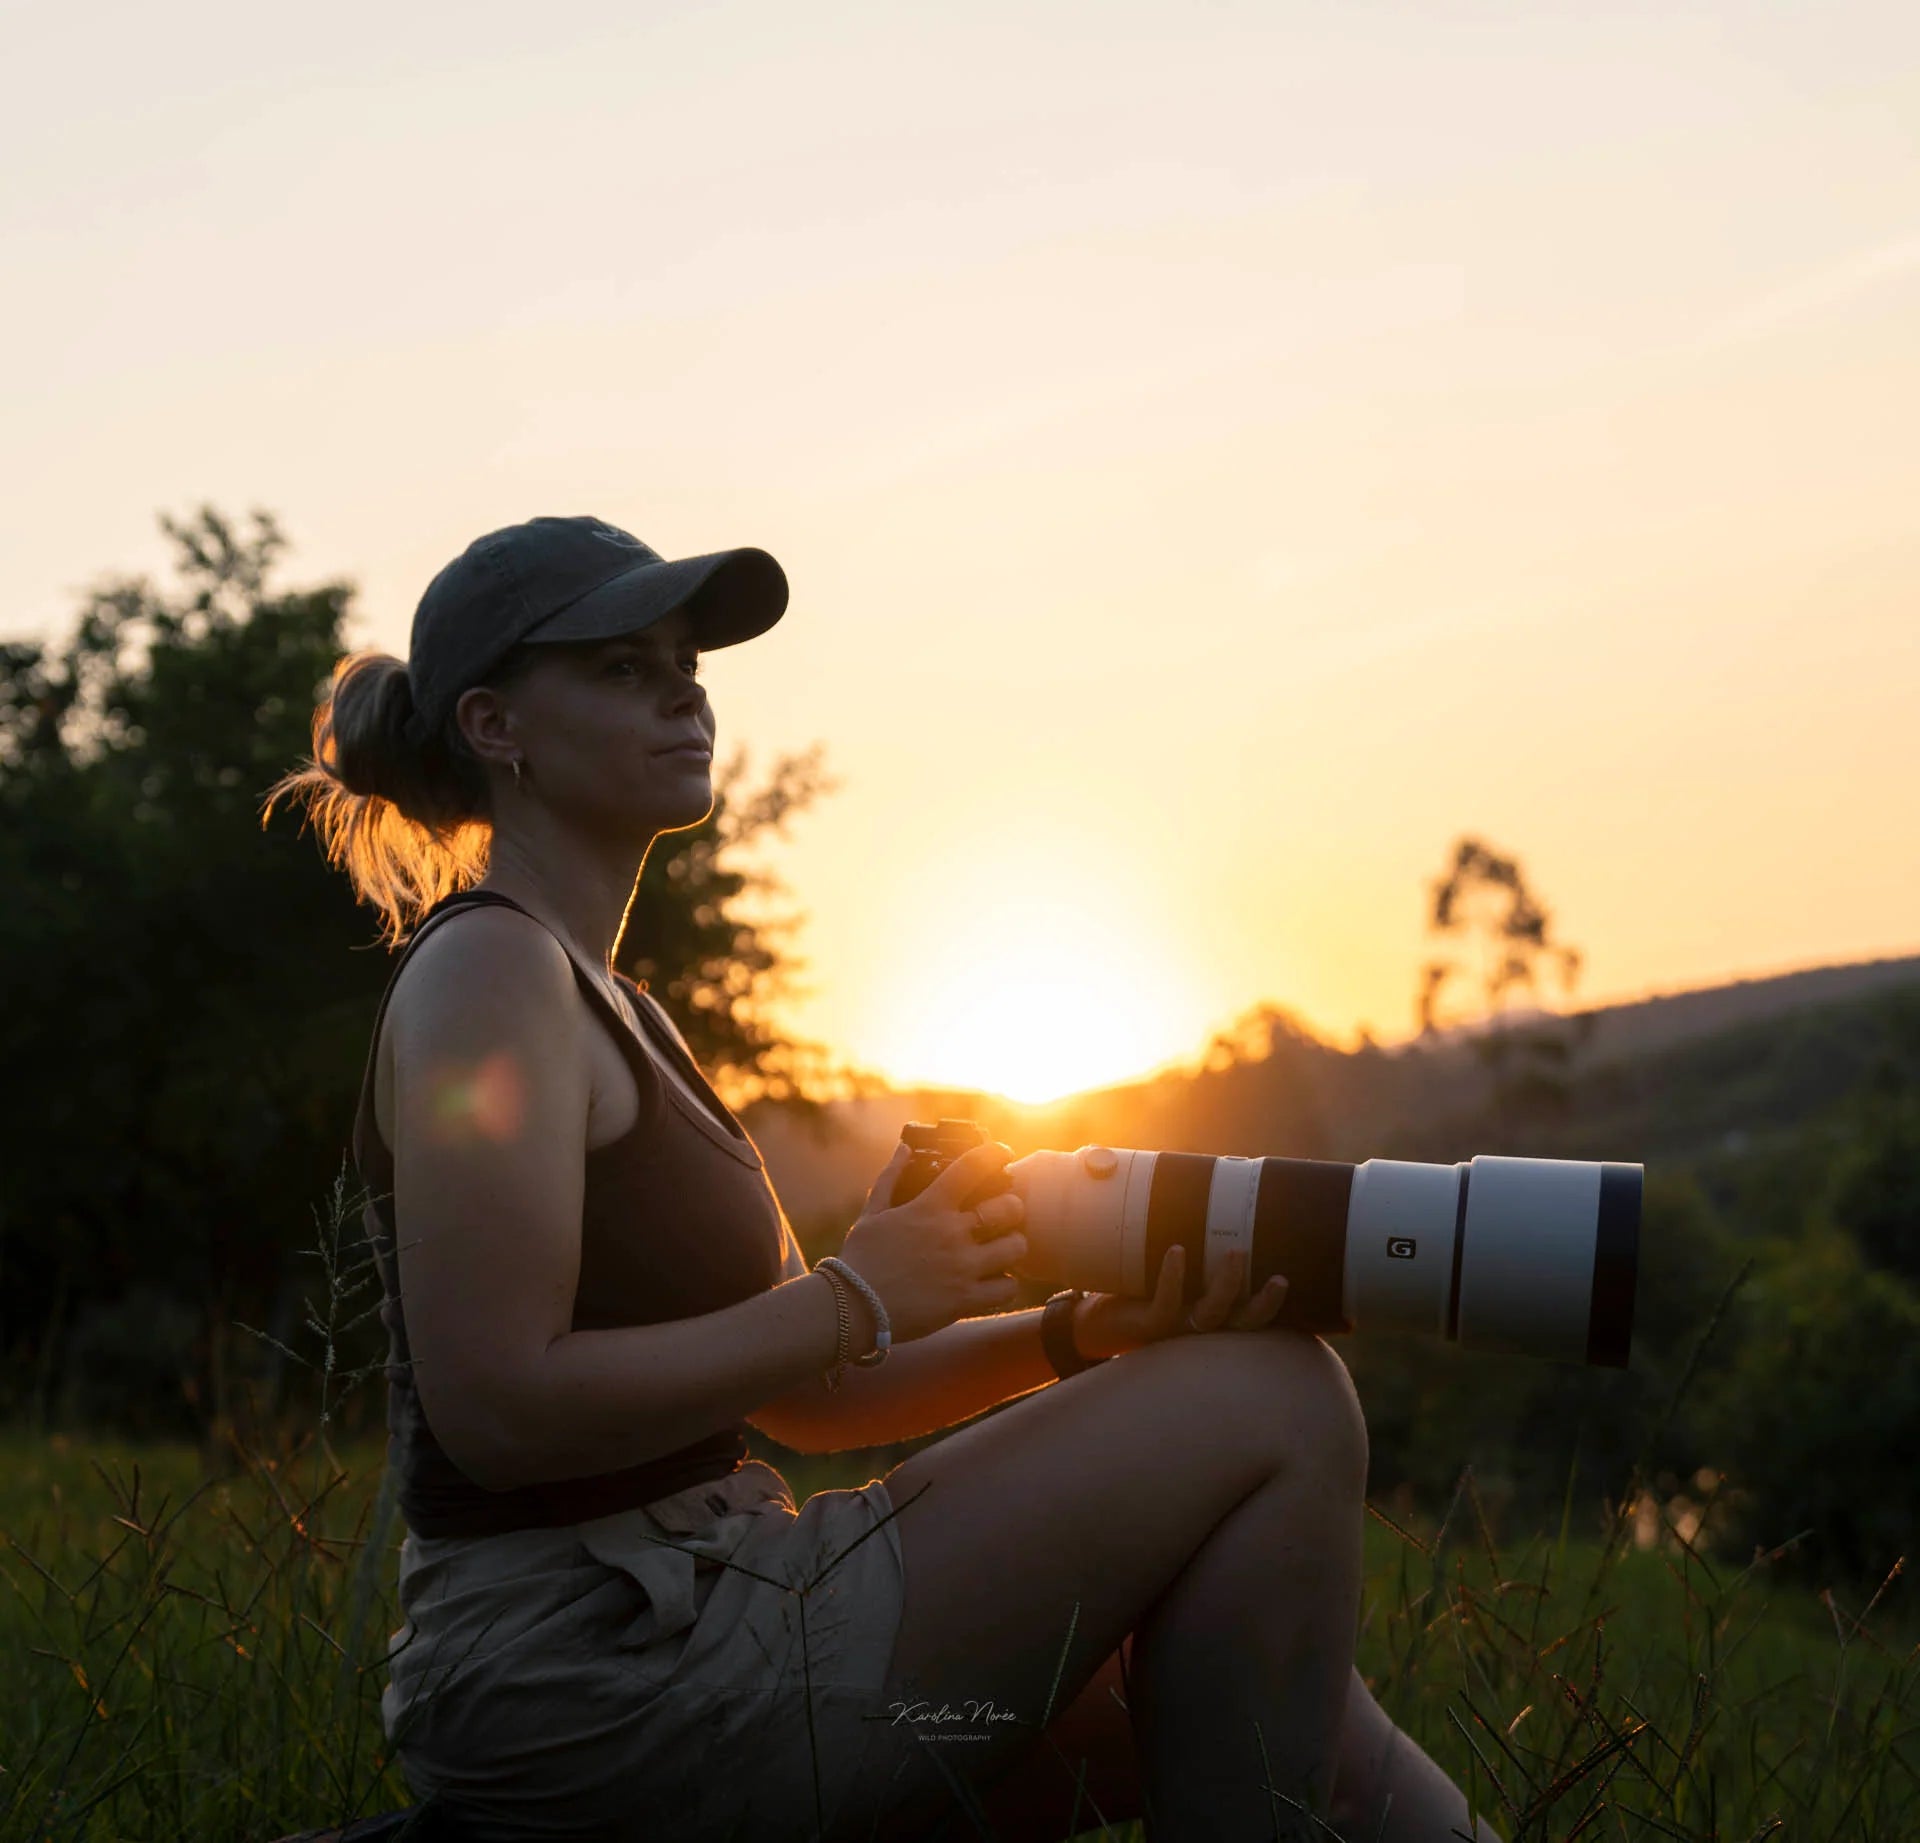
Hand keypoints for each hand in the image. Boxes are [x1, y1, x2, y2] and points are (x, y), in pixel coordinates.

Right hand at [835, 1139, 1029, 1345]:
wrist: (852, 1308)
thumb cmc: (861, 1258)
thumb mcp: (872, 1212)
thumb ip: (891, 1178)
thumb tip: (903, 1149)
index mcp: (930, 1207)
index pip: (973, 1167)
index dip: (995, 1154)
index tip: (1002, 1153)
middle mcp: (951, 1234)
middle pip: (1009, 1208)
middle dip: (1013, 1207)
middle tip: (1005, 1213)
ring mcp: (961, 1268)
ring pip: (1016, 1248)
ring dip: (1013, 1246)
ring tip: (1002, 1249)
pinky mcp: (965, 1300)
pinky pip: (1007, 1288)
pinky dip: (1005, 1284)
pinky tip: (993, 1281)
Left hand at [1073, 1247, 1289, 1359]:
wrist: (1095, 1319)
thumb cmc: (1138, 1285)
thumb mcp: (1168, 1261)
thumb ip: (1189, 1232)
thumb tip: (1203, 1175)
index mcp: (1214, 1311)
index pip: (1253, 1316)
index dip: (1273, 1305)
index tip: (1287, 1279)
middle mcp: (1201, 1323)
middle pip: (1243, 1322)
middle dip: (1263, 1304)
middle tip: (1279, 1277)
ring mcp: (1177, 1326)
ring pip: (1211, 1314)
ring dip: (1226, 1286)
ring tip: (1234, 1253)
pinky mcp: (1149, 1323)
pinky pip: (1166, 1302)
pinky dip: (1173, 1277)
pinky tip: (1177, 1251)